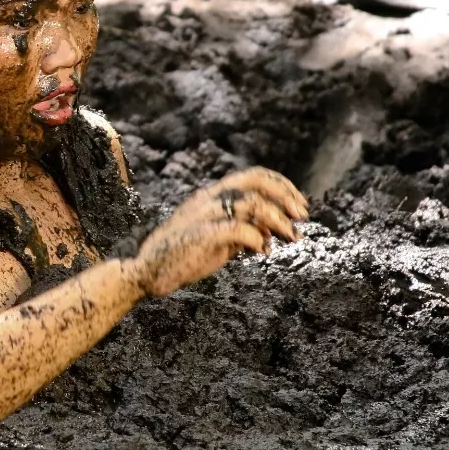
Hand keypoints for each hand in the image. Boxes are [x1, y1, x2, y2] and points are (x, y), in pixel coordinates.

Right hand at [134, 168, 307, 296]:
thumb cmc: (181, 258)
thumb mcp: (218, 241)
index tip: (298, 205)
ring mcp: (204, 215)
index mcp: (211, 196)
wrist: (146, 273)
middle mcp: (209, 199)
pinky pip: (239, 228)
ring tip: (290, 237)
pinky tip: (262, 251)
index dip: (281, 186)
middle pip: (255, 180)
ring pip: (252, 204)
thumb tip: (273, 232)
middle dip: (284, 195)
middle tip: (302, 215)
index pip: (252, 176)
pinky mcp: (202, 234)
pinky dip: (257, 238)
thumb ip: (242, 231)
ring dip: (278, 220)